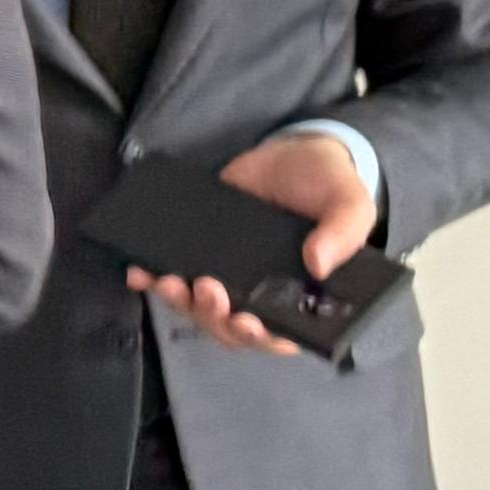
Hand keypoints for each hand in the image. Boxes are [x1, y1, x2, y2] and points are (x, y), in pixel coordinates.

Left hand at [125, 132, 377, 358]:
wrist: (292, 152)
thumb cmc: (328, 185)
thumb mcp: (350, 204)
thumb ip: (344, 233)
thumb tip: (318, 265)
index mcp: (300, 293)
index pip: (280, 333)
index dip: (262, 337)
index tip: (248, 323)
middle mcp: (260, 291)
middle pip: (231, 325)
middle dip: (214, 317)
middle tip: (207, 290)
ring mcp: (227, 273)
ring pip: (198, 307)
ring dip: (181, 303)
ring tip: (170, 283)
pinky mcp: (200, 251)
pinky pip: (173, 275)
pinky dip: (153, 279)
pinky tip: (139, 271)